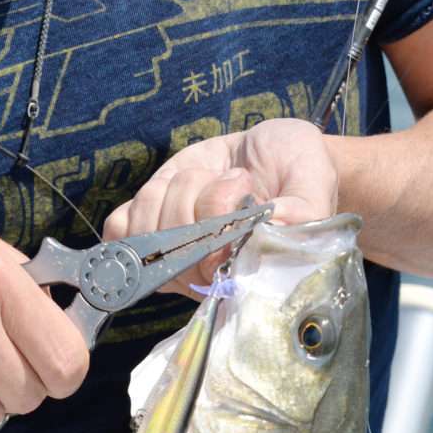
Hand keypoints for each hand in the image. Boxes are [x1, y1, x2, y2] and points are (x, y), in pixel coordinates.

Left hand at [104, 118, 337, 297]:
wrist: (276, 156)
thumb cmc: (300, 173)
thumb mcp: (314, 183)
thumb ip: (302, 211)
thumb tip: (271, 225)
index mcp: (241, 277)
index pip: (206, 272)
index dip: (215, 233)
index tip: (245, 197)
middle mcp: (202, 276)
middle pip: (172, 246)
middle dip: (203, 198)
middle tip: (238, 182)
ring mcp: (171, 255)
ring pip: (145, 229)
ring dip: (178, 189)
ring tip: (213, 180)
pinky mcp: (148, 228)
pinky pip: (119, 229)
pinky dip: (142, 201)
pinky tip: (174, 188)